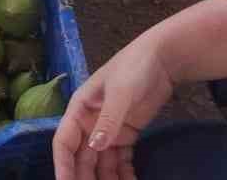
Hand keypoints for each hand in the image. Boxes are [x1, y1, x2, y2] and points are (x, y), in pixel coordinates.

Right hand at [53, 33, 175, 179]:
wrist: (163, 58)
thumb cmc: (134, 67)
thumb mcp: (121, 92)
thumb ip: (109, 120)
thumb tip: (95, 147)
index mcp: (79, 109)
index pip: (64, 142)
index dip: (62, 166)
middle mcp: (90, 122)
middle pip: (82, 158)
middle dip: (85, 179)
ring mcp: (108, 130)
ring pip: (101, 164)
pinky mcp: (126, 134)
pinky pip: (120, 161)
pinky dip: (124, 175)